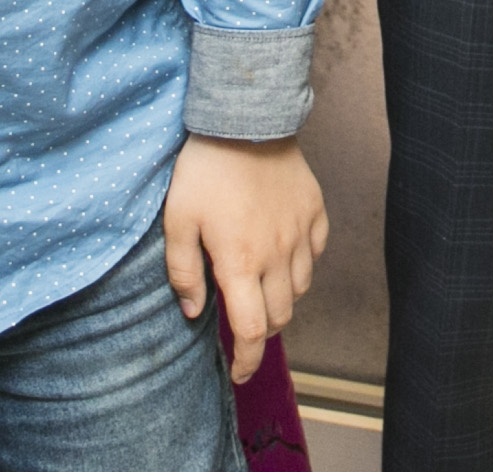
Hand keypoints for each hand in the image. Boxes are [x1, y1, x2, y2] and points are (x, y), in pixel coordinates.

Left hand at [161, 135, 327, 383]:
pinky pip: (315, 251)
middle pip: (280, 316)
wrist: (245, 118)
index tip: (241, 373)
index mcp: (241, 263)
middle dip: (262, 331)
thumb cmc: (205, 170)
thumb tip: (194, 311)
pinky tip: (283, 252)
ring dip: (281, 298)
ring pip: (300, 288)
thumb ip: (184, 272)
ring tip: (261, 287)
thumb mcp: (177, 221)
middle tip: (244, 325)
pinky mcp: (315, 210)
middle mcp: (277, 256)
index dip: (248, 361)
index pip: (252, 332)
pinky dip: (301, 263)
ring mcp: (300, 233)